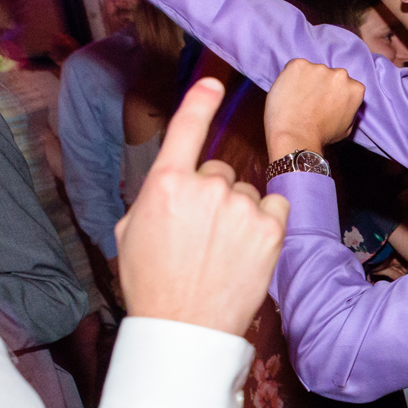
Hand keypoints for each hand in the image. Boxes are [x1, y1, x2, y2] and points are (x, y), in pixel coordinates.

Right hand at [115, 79, 288, 335]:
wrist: (186, 324)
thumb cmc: (153, 282)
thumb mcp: (131, 231)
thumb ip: (154, 198)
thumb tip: (170, 185)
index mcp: (164, 183)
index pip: (186, 130)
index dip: (199, 102)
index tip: (212, 82)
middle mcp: (205, 186)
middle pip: (219, 171)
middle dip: (214, 195)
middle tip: (203, 234)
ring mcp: (241, 206)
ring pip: (247, 193)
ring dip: (241, 212)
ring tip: (224, 250)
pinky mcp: (272, 227)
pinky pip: (275, 206)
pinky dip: (268, 220)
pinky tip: (250, 247)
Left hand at [264, 58, 364, 156]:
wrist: (297, 136)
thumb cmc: (321, 136)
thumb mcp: (347, 127)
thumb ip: (348, 109)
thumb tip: (343, 104)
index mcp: (355, 88)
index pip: (345, 84)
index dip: (333, 93)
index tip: (325, 101)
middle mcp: (341, 74)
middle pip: (329, 74)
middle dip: (321, 84)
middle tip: (310, 100)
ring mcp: (319, 68)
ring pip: (311, 70)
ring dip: (305, 80)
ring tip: (297, 99)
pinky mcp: (299, 65)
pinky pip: (294, 67)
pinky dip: (290, 76)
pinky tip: (288, 92)